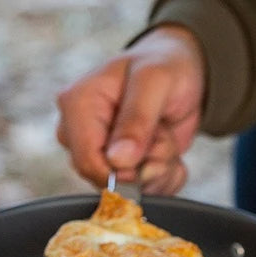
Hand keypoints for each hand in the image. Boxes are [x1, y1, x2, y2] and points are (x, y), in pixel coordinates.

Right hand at [56, 25, 205, 192]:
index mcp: (77, 104)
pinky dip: (161, 179)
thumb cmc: (163, 64)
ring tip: (166, 139)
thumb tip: (118, 161)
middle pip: (103, 178)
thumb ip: (137, 119)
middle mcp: (76, 132)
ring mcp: (93, 152)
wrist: (179, 71)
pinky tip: (168, 155)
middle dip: (144, 167)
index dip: (122, 172)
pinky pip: (136, 193)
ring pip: (122, 189)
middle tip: (165, 137)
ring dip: (156, 171)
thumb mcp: (156, 80)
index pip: (86, 161)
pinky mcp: (112, 168)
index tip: (152, 161)